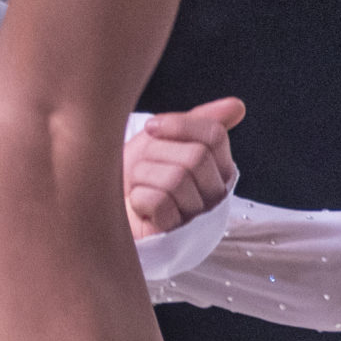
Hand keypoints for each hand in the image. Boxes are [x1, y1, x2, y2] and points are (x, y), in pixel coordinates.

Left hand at [125, 96, 244, 236]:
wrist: (104, 202)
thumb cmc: (138, 172)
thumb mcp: (165, 139)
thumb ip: (198, 121)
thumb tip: (237, 106)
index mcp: (219, 167)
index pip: (215, 135)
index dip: (180, 126)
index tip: (152, 128)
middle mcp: (215, 193)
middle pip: (197, 157)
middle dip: (157, 153)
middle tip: (142, 164)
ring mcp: (197, 216)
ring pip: (176, 179)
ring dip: (144, 176)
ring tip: (139, 185)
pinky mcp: (174, 234)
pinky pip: (160, 203)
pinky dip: (139, 198)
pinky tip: (138, 204)